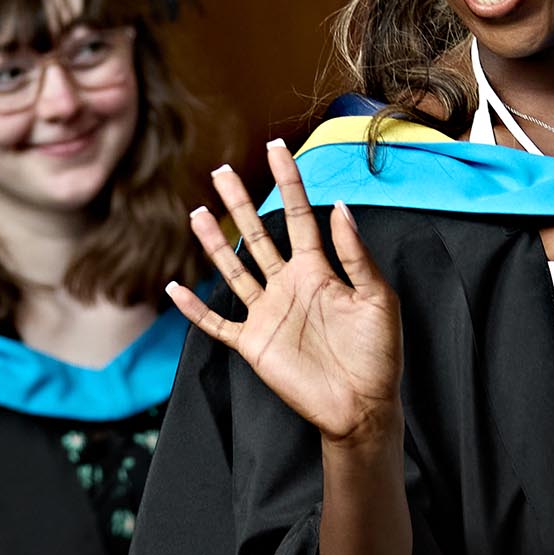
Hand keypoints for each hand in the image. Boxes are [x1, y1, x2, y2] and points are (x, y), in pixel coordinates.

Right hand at [166, 141, 401, 448]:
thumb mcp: (376, 297)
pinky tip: (176, 289)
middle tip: (222, 172)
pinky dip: (195, 308)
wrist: (363, 406)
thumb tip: (339, 206)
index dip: (288, 182)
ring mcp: (268, 313)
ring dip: (214, 244)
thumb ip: (354, 254)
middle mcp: (289, 285)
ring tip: (197, 213)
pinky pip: (218, 323)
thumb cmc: (378, 353)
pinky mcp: (254, 344)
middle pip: (257, 235)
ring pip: (234, 270)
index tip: (277, 148)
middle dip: (240, 203)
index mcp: (319, 270)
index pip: (298, 215)